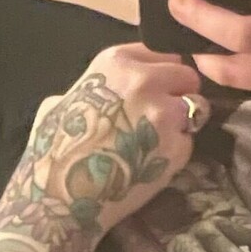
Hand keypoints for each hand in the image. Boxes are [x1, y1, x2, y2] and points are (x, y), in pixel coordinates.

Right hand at [29, 43, 210, 229]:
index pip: (161, 53)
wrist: (62, 198)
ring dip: (186, 121)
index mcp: (116, 62)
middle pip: (186, 75)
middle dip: (180, 93)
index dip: (161, 72)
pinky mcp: (179, 147)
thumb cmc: (53, 152)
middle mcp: (144, 80)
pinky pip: (190, 141)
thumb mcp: (59, 103)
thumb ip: (88, 89)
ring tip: (161, 140)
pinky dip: (178, 152)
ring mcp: (165, 113)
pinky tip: (154, 162)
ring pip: (197, 106)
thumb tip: (96, 91)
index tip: (156, 87)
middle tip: (164, 116)